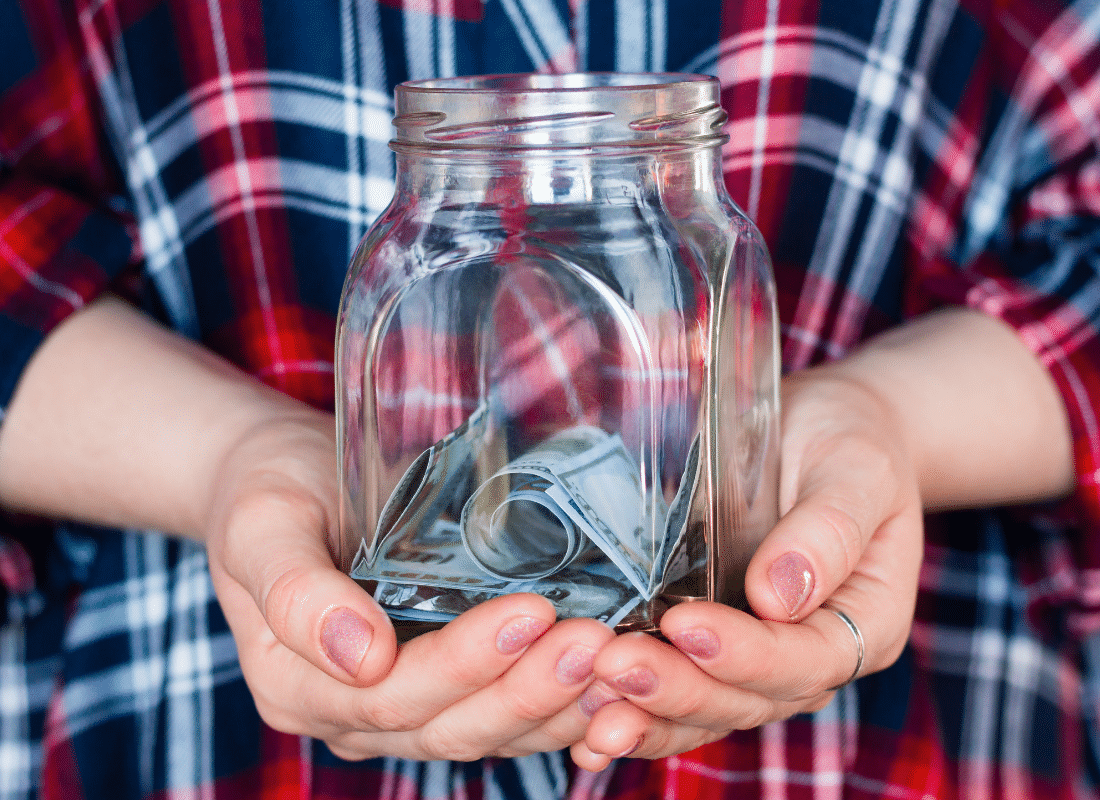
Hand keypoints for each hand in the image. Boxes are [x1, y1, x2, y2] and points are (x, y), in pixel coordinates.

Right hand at [203, 412, 614, 759]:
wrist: (288, 477)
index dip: (464, 665)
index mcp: (296, 684)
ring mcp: (398, 707)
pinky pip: (500, 715)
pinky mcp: (441, 686)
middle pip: (449, 724)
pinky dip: (555, 705)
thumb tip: (359, 656)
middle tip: (592, 641)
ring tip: (614, 659)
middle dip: (526, 689)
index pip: (390, 696)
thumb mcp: (263, 522)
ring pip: (484, 730)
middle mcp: (348, 713)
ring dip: (553, 704)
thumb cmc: (271, 489)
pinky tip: (606, 678)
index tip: (529, 614)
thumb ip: (294, 591)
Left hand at [570, 366, 922, 768]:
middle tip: (615, 665)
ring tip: (594, 715)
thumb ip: (828, 531)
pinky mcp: (714, 652)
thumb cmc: (850, 443)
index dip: (746, 653)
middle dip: (679, 688)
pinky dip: (637, 715)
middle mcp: (813, 658)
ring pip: (707, 711)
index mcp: (864, 623)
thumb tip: (778, 595)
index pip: (807, 660)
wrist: (823, 433)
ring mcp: (760, 661)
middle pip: (748, 698)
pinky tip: (588, 735)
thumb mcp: (855, 471)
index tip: (685, 625)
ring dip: (649, 715)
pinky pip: (680, 696)